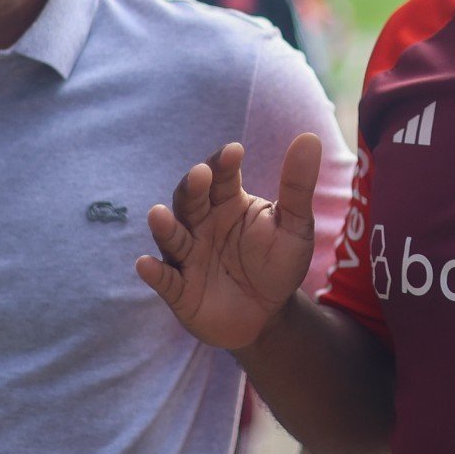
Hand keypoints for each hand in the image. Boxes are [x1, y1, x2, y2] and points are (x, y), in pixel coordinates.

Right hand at [135, 137, 322, 351]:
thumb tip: (309, 138)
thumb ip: (298, 185)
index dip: (224, 163)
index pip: (222, 177)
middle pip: (191, 201)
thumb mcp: (295, 226)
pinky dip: (154, 273)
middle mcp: (202, 224)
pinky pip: (166, 280)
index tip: (235, 151)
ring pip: (172, 237)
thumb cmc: (278, 263)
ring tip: (157, 214)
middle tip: (200, 175)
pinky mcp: (181, 290)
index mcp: (228, 203)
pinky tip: (145, 265)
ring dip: (164, 227)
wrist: (270, 315)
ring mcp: (189, 256)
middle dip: (193, 188)